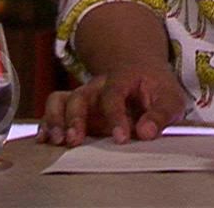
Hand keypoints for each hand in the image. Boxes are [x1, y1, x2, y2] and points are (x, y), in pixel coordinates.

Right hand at [38, 66, 185, 146]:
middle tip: (75, 140)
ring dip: (55, 121)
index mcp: (123, 79)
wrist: (142, 73)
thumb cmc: (156, 88)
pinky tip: (43, 139)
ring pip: (60, 101)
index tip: (121, 139)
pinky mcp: (76, 110)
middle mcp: (98, 87)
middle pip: (79, 96)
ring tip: (57, 141)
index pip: (114, 95)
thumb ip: (160, 114)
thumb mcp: (170, 98)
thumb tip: (145, 133)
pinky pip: (54, 111)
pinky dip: (46, 125)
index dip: (116, 117)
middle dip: (75, 119)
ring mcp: (84, 98)